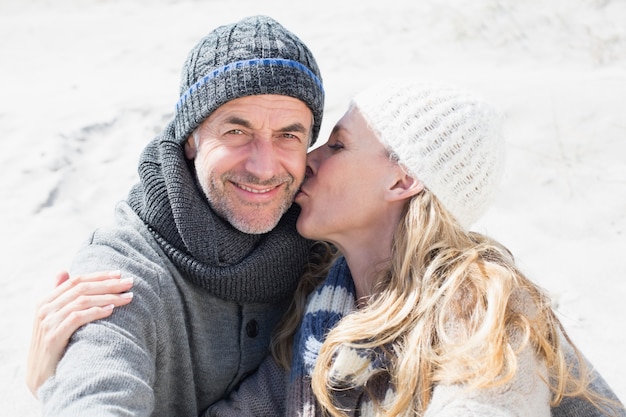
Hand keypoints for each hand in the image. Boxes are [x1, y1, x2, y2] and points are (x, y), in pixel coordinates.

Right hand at [26, 270, 133, 396]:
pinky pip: (78, 318)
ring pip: (82, 301)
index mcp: (45, 301)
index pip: (76, 280)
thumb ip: (60, 296)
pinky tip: (111, 310)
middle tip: (130, 283)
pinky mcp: (53, 337)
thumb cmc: (54, 346)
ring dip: (108, 297)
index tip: (120, 274)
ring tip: (128, 298)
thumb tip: (63, 270)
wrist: (41, 377)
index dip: (99, 276)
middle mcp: (44, 308)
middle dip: (108, 284)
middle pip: (82, 289)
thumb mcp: (54, 319)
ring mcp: (47, 322)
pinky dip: (96, 311)